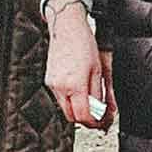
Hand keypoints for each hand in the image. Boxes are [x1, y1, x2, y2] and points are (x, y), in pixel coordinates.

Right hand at [44, 4, 114, 129]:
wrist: (67, 27)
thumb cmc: (84, 44)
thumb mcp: (98, 70)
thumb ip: (99, 93)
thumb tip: (102, 110)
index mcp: (75, 85)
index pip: (83, 116)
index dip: (94, 123)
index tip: (102, 122)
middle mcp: (60, 87)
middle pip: (72, 117)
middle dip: (85, 119)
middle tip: (97, 116)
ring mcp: (52, 84)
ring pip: (65, 109)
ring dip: (77, 110)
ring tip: (90, 101)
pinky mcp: (49, 80)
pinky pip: (60, 98)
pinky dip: (70, 100)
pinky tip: (79, 91)